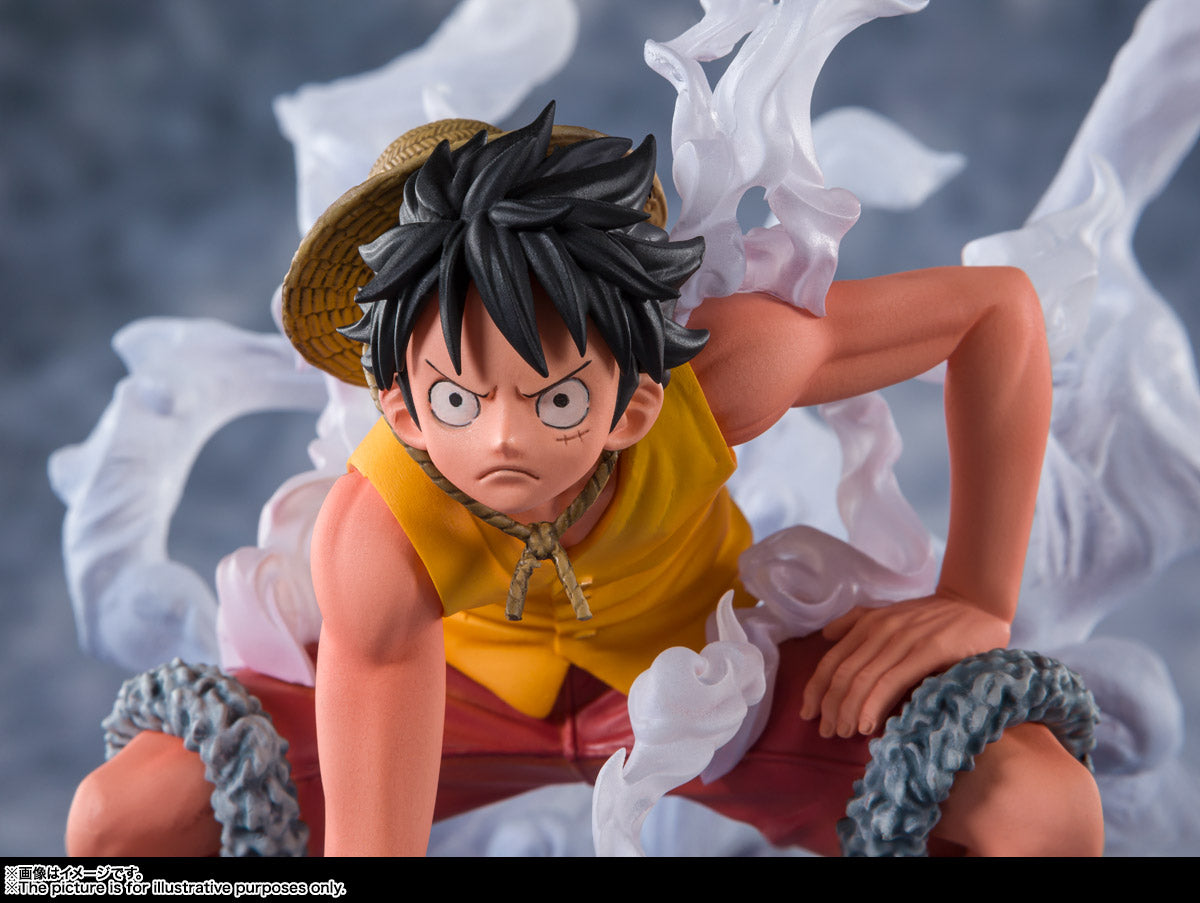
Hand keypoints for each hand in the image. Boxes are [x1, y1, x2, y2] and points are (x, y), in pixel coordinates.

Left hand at [800, 594, 1010, 737]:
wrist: (977, 604)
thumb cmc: (933, 617)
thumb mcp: (891, 614)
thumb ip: (859, 623)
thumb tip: (826, 636)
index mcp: (867, 623)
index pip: (831, 661)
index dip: (815, 690)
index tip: (807, 714)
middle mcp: (879, 629)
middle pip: (842, 674)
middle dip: (830, 706)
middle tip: (826, 732)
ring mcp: (902, 639)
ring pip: (863, 679)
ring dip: (848, 710)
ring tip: (843, 733)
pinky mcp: (927, 651)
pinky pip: (891, 681)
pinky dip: (874, 705)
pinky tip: (866, 726)